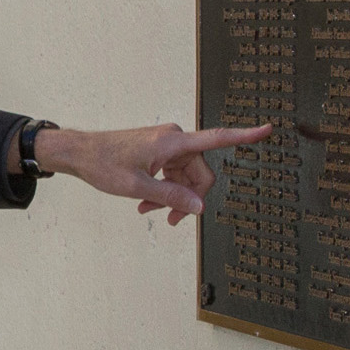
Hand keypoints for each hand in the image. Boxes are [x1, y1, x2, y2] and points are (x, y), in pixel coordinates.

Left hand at [24, 122, 272, 224]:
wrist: (81, 153)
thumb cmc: (103, 164)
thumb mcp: (137, 188)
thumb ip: (170, 197)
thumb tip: (199, 207)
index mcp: (173, 142)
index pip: (217, 138)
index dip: (245, 136)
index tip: (268, 129)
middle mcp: (175, 140)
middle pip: (200, 173)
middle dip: (189, 198)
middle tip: (169, 220)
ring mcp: (167, 146)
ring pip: (186, 177)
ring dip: (173, 197)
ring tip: (150, 212)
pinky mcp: (159, 152)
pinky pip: (173, 174)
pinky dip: (164, 190)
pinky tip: (147, 204)